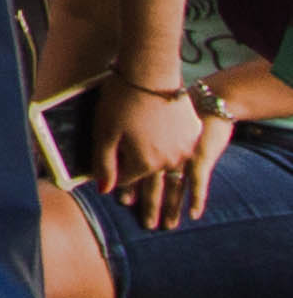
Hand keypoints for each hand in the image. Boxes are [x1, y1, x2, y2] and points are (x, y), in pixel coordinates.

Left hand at [96, 79, 213, 225]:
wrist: (151, 71)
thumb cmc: (121, 100)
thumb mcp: (104, 133)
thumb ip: (104, 164)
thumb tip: (104, 190)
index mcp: (145, 163)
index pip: (128, 180)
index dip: (120, 184)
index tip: (122, 201)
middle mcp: (169, 160)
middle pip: (156, 185)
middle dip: (154, 206)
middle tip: (155, 227)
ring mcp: (185, 147)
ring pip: (174, 173)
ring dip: (173, 195)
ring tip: (176, 218)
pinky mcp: (194, 133)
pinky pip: (185, 153)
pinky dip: (181, 163)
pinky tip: (185, 175)